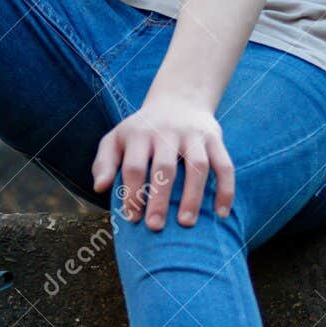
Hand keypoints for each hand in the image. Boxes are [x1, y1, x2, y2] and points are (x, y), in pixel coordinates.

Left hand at [91, 89, 234, 229]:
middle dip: (159, 199)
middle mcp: (167, 132)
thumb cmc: (141, 130)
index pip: (134, 166)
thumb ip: (104, 163)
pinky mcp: (215, 138)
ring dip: (193, 196)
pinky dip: (226, 189)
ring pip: (197, 166)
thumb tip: (99, 188)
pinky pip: (224, 165)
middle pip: (165, 168)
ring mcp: (193, 135)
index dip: (132, 193)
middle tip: (155, 227)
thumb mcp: (116, 139)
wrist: (178, 99)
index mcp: (139, 134)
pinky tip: (221, 213)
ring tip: (186, 224)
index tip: (133, 218)